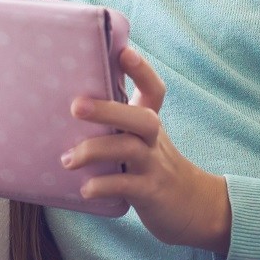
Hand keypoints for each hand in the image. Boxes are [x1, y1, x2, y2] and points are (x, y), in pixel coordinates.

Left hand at [63, 47, 231, 254]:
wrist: (192, 207)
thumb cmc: (153, 166)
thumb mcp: (142, 140)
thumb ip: (118, 122)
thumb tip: (72, 102)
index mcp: (151, 122)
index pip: (154, 90)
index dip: (142, 69)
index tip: (123, 52)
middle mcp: (154, 140)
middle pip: (141, 117)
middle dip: (108, 110)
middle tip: (76, 106)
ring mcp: (154, 166)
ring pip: (130, 149)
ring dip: (95, 151)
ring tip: (67, 159)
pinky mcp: (150, 193)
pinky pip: (127, 186)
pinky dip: (104, 186)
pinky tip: (85, 189)